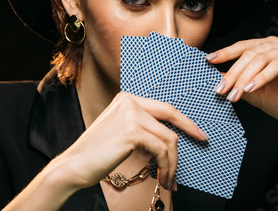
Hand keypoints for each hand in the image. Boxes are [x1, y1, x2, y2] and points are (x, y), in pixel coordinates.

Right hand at [53, 92, 207, 191]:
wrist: (74, 165)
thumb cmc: (97, 154)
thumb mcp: (120, 131)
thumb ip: (141, 125)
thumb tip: (169, 135)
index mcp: (126, 98)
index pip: (163, 107)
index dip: (183, 119)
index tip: (197, 131)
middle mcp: (129, 101)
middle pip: (170, 116)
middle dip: (189, 129)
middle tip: (202, 141)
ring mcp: (130, 114)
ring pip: (168, 138)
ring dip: (173, 162)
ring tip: (170, 179)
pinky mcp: (132, 131)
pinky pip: (162, 149)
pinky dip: (166, 166)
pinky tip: (163, 178)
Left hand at [206, 35, 277, 134]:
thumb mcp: (253, 91)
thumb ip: (237, 81)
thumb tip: (216, 75)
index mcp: (269, 46)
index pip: (243, 46)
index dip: (225, 52)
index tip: (208, 60)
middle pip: (250, 53)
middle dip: (233, 73)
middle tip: (221, 89)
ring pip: (261, 59)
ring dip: (244, 77)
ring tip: (234, 93)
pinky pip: (277, 65)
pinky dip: (261, 77)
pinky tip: (251, 89)